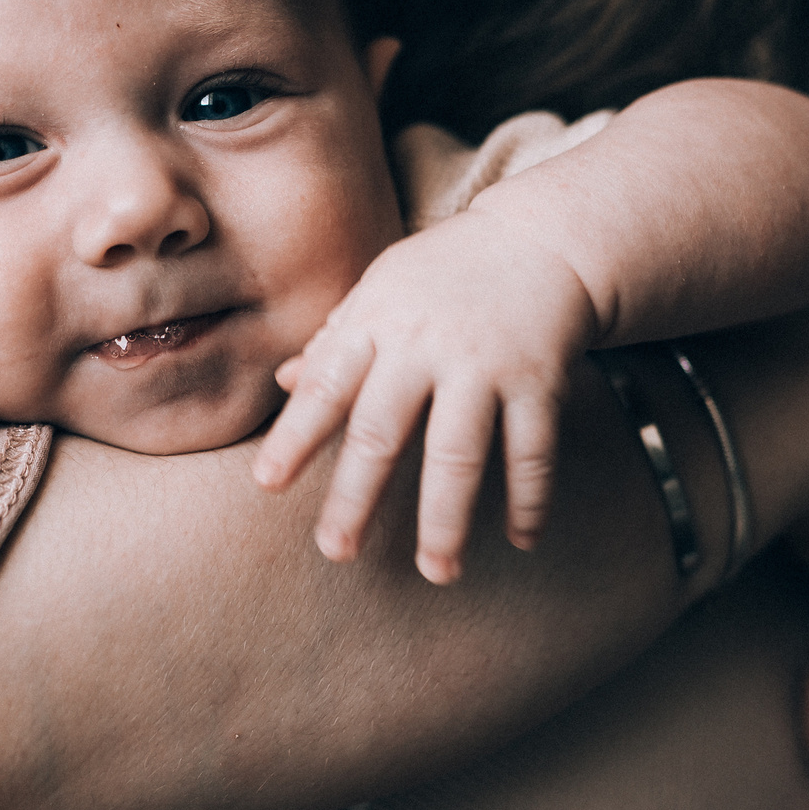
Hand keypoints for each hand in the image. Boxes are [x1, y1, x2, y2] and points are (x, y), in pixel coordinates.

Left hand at [252, 206, 592, 583]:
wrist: (541, 238)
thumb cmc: (445, 271)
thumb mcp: (381, 288)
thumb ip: (337, 337)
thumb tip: (283, 382)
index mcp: (378, 323)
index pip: (326, 386)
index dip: (294, 435)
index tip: (267, 483)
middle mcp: (427, 345)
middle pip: (383, 431)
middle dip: (357, 497)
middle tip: (336, 552)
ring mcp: (485, 364)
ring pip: (459, 454)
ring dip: (446, 520)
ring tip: (437, 572)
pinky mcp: (540, 379)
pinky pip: (533, 450)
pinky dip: (530, 499)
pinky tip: (520, 540)